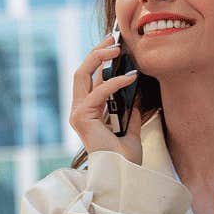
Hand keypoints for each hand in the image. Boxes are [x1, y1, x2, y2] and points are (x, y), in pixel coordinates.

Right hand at [69, 33, 141, 165]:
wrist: (124, 175)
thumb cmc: (125, 158)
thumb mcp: (131, 126)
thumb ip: (129, 109)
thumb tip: (135, 90)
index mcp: (88, 112)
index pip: (90, 78)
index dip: (100, 59)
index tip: (115, 45)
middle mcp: (79, 110)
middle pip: (81, 71)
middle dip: (96, 51)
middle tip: (114, 38)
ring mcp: (78, 113)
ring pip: (82, 74)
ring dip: (100, 57)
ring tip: (118, 49)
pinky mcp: (82, 117)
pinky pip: (98, 92)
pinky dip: (115, 81)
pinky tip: (130, 76)